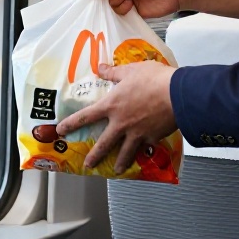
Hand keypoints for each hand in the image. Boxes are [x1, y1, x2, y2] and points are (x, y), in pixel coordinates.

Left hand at [56, 61, 177, 170]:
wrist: (178, 94)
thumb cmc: (154, 79)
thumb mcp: (131, 70)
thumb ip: (114, 72)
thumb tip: (100, 67)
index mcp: (112, 105)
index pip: (86, 117)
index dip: (71, 124)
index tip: (61, 131)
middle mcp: (121, 123)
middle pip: (104, 144)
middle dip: (94, 156)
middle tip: (88, 165)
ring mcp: (137, 133)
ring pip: (125, 153)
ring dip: (120, 163)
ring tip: (117, 171)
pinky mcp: (152, 138)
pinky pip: (146, 147)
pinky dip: (145, 151)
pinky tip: (145, 154)